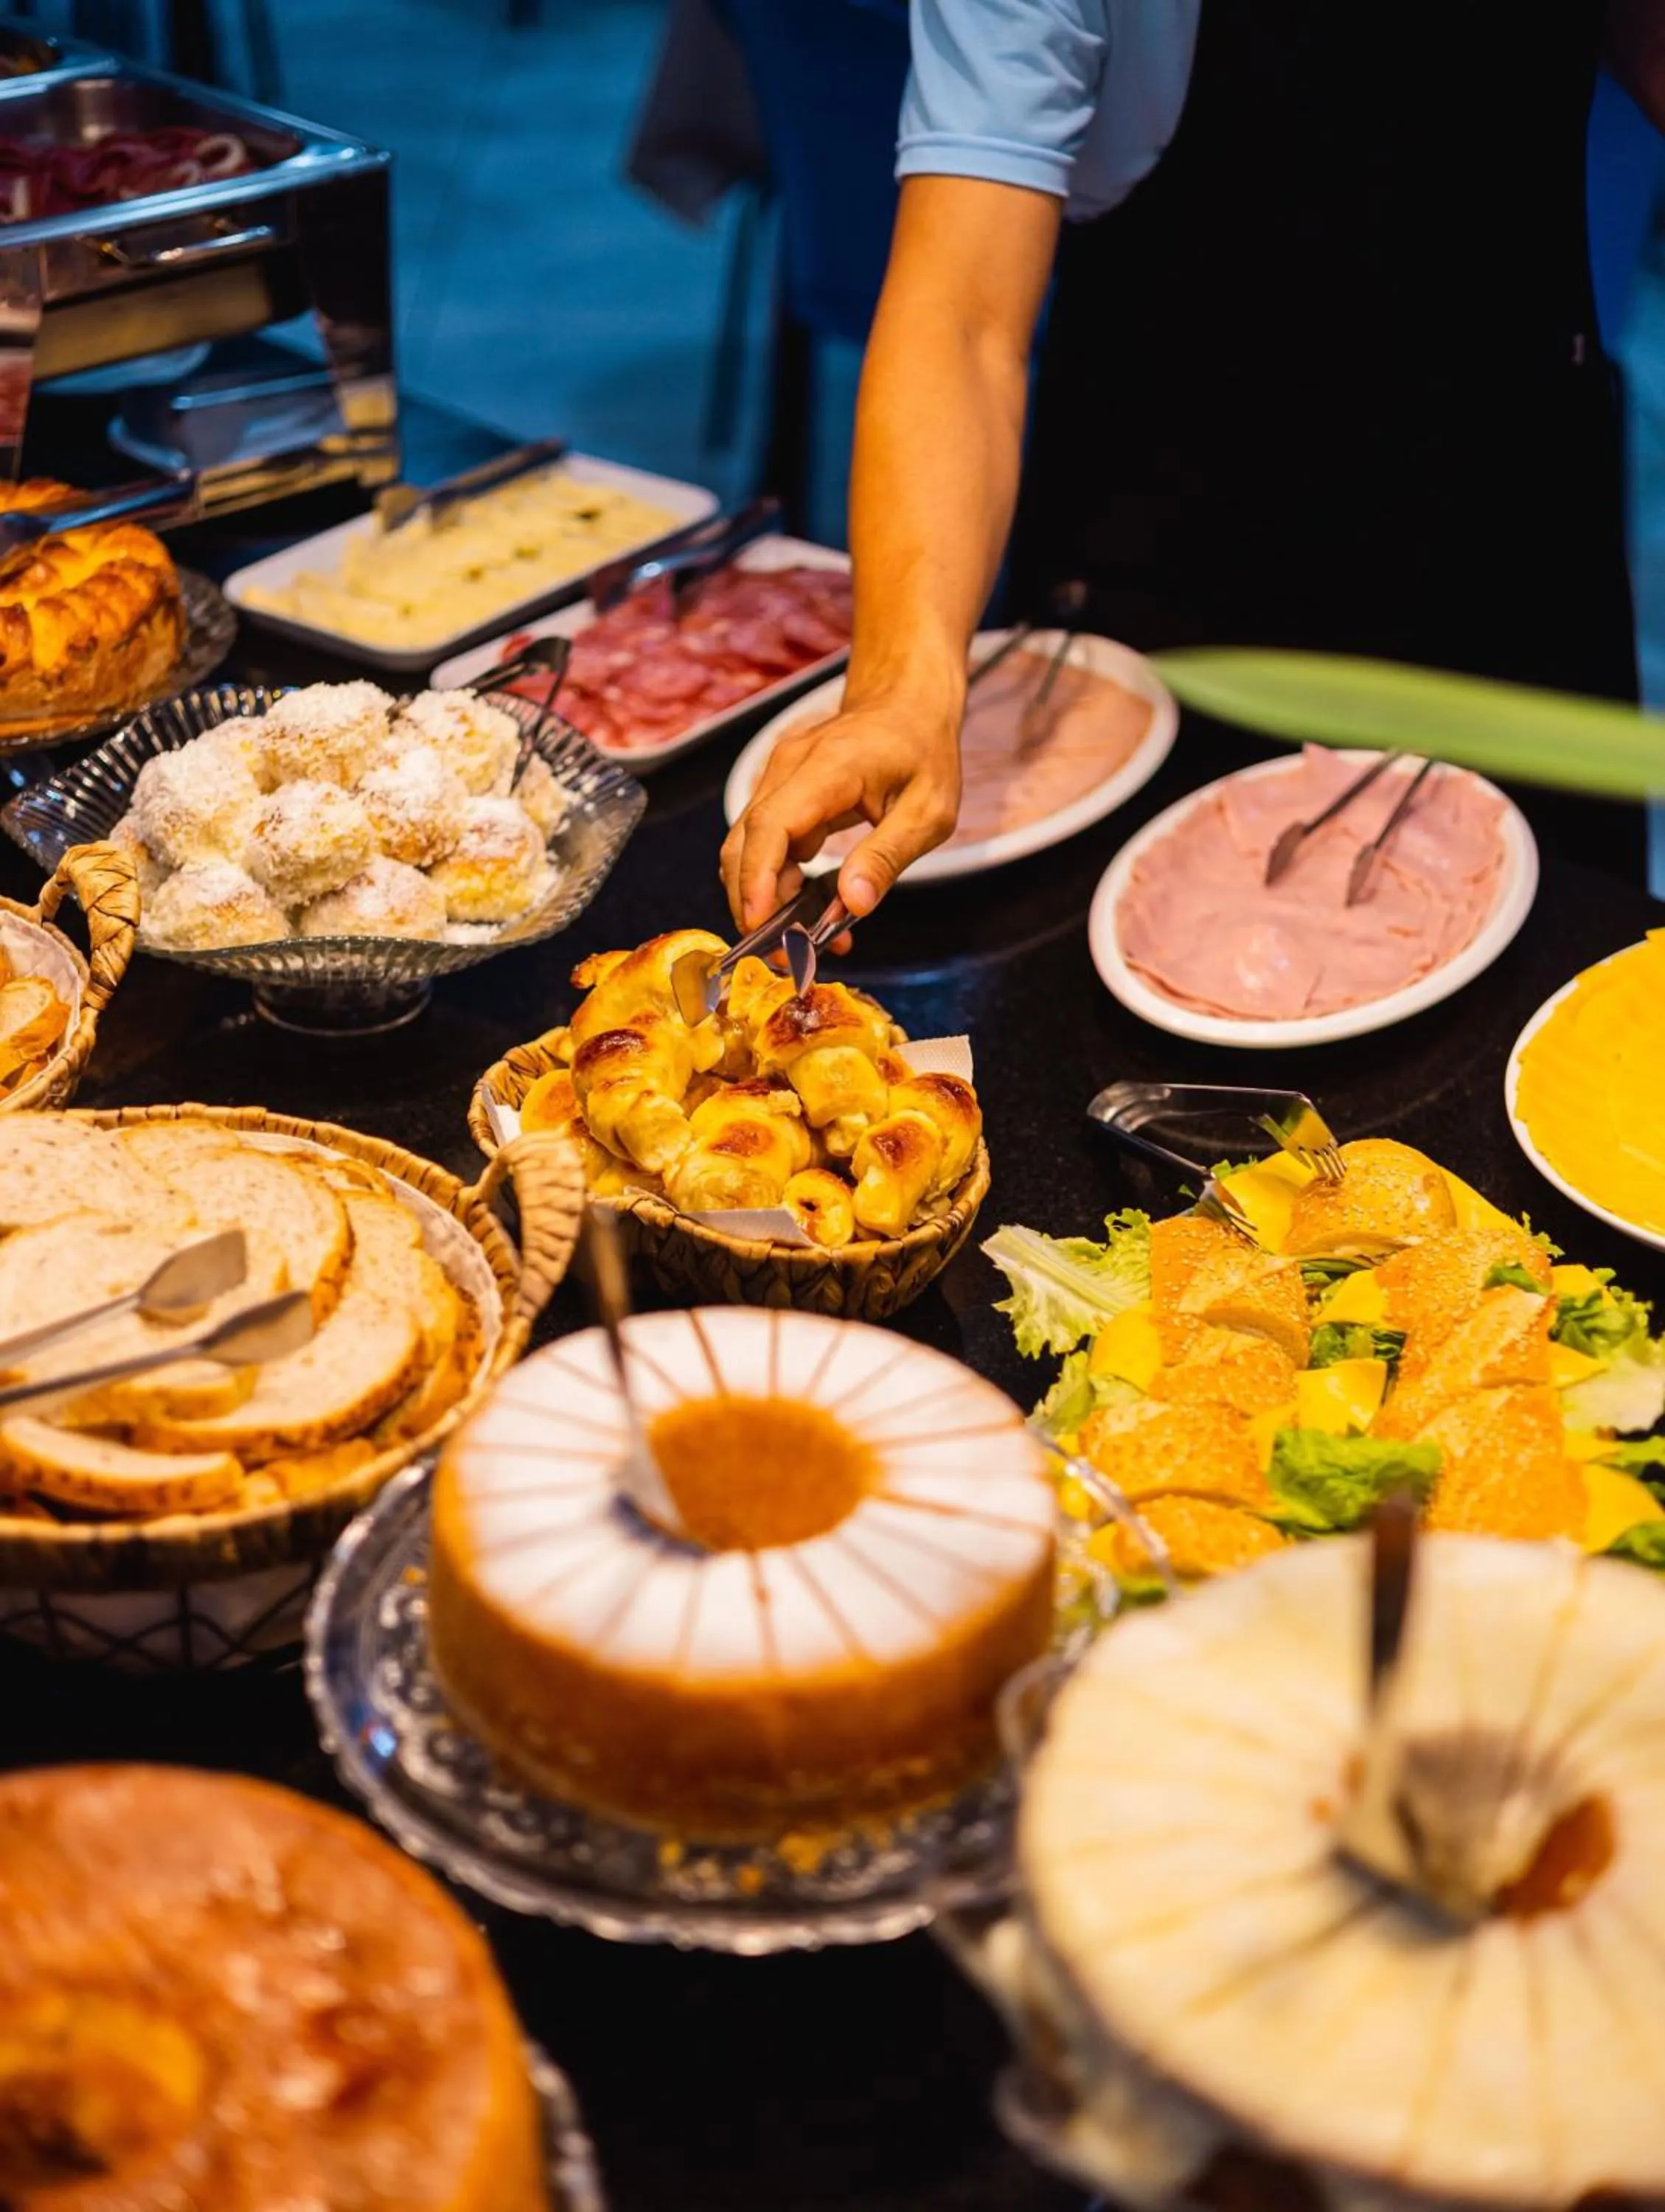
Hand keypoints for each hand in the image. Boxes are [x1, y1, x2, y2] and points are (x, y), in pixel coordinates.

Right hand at [720, 700, 961, 937]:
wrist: (907, 701)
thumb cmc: (923, 751)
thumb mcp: (928, 811)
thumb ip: (887, 857)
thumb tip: (852, 906)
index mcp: (829, 768)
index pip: (772, 826)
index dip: (757, 878)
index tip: (759, 923)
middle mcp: (790, 767)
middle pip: (745, 840)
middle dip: (752, 902)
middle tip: (783, 953)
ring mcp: (779, 775)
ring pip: (747, 844)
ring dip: (763, 895)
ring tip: (802, 937)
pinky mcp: (781, 788)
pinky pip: (765, 840)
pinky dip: (777, 879)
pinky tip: (808, 906)